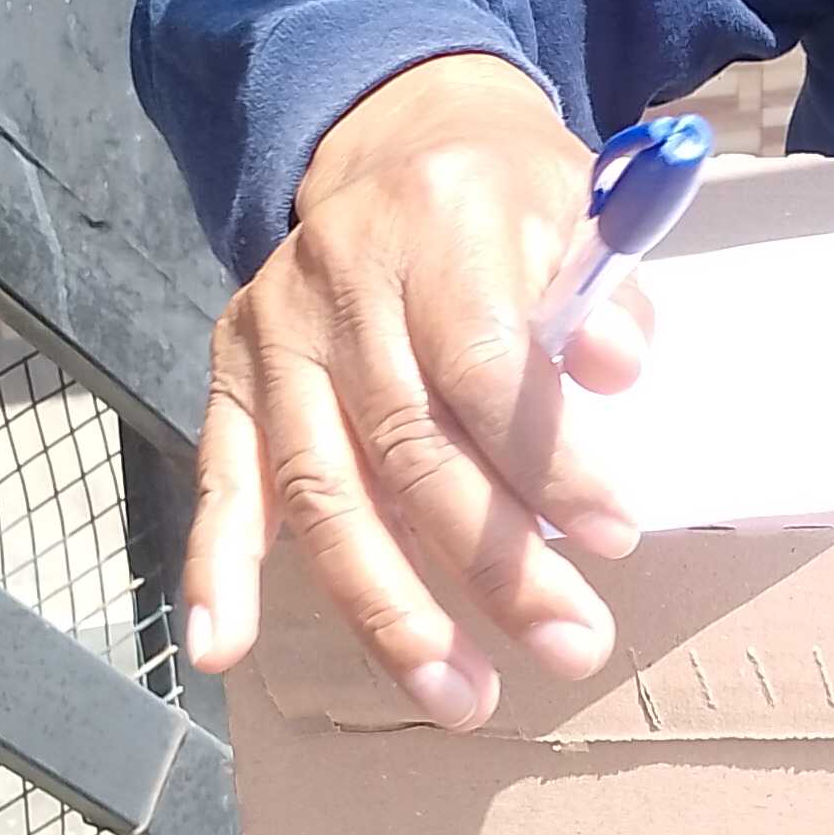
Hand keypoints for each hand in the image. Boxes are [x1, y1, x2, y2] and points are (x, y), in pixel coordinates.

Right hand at [182, 52, 654, 724]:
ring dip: (387, 607)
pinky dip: (217, 569)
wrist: (395, 139)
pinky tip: (220, 648)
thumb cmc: (508, 198)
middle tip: (572, 643)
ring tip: (460, 695)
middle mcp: (340, 283)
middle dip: (492, 562)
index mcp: (438, 227)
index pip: (487, 362)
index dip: (549, 458)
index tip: (615, 536)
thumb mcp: (577, 204)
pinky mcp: (231, 377)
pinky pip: (224, 481)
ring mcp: (276, 336)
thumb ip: (604, 286)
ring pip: (322, 488)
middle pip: (408, 445)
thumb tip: (617, 366)